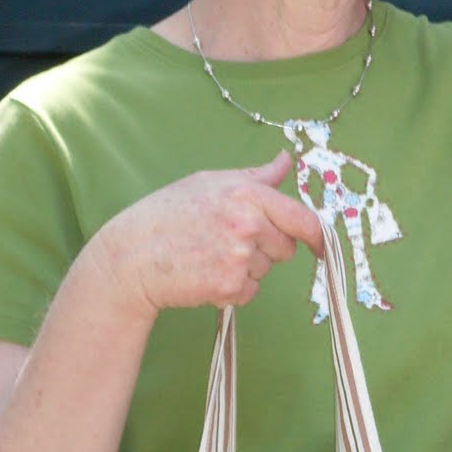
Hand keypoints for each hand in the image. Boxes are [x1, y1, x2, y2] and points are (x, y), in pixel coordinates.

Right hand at [89, 151, 325, 316]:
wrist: (131, 256)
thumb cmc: (168, 214)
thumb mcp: (211, 182)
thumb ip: (256, 176)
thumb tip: (286, 159)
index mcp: (247, 194)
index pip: (301, 218)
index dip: (317, 236)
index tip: (321, 246)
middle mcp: (247, 224)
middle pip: (286, 248)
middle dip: (267, 248)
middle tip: (228, 241)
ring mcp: (239, 257)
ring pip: (266, 270)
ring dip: (247, 268)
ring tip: (209, 255)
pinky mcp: (228, 286)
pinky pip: (250, 291)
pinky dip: (233, 289)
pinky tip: (205, 273)